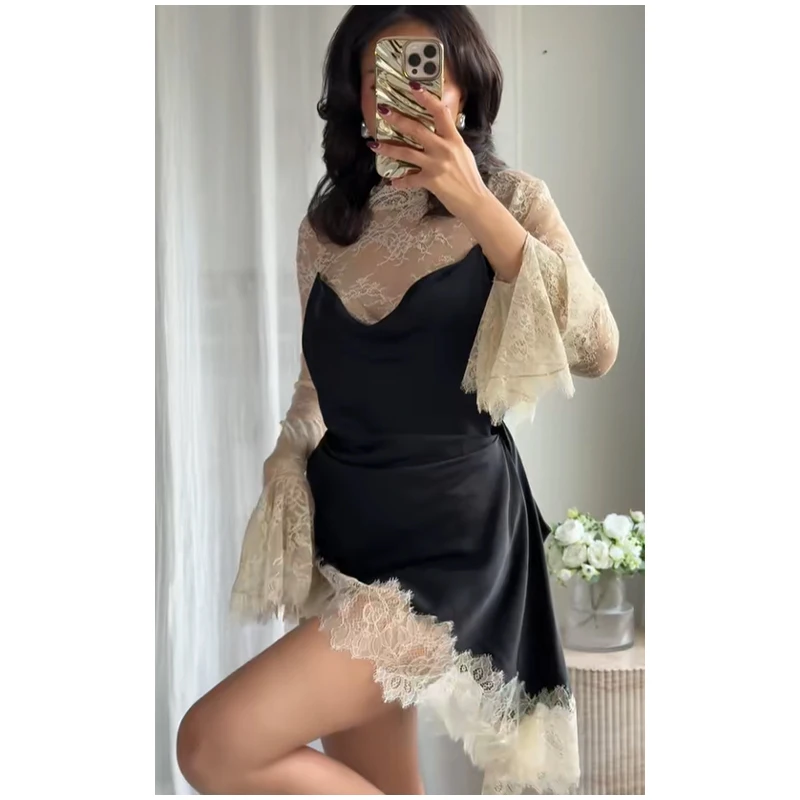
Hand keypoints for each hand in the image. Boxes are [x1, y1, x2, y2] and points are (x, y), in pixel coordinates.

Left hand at [370, 84, 491, 220]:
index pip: (440, 112)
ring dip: (388, 148)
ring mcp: (436, 164)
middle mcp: (444, 149)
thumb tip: (438, 132)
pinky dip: (401, 181)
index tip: (413, 86)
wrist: (475, 201)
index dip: (426, 98)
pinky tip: (392, 182)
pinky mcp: (431, 181)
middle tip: (383, 111)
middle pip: (417, 129)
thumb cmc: (470, 178)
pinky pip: (410, 179)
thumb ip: (449, 141)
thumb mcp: (463, 153)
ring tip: (374, 145)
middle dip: (398, 119)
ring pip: (407, 152)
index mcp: (454, 139)